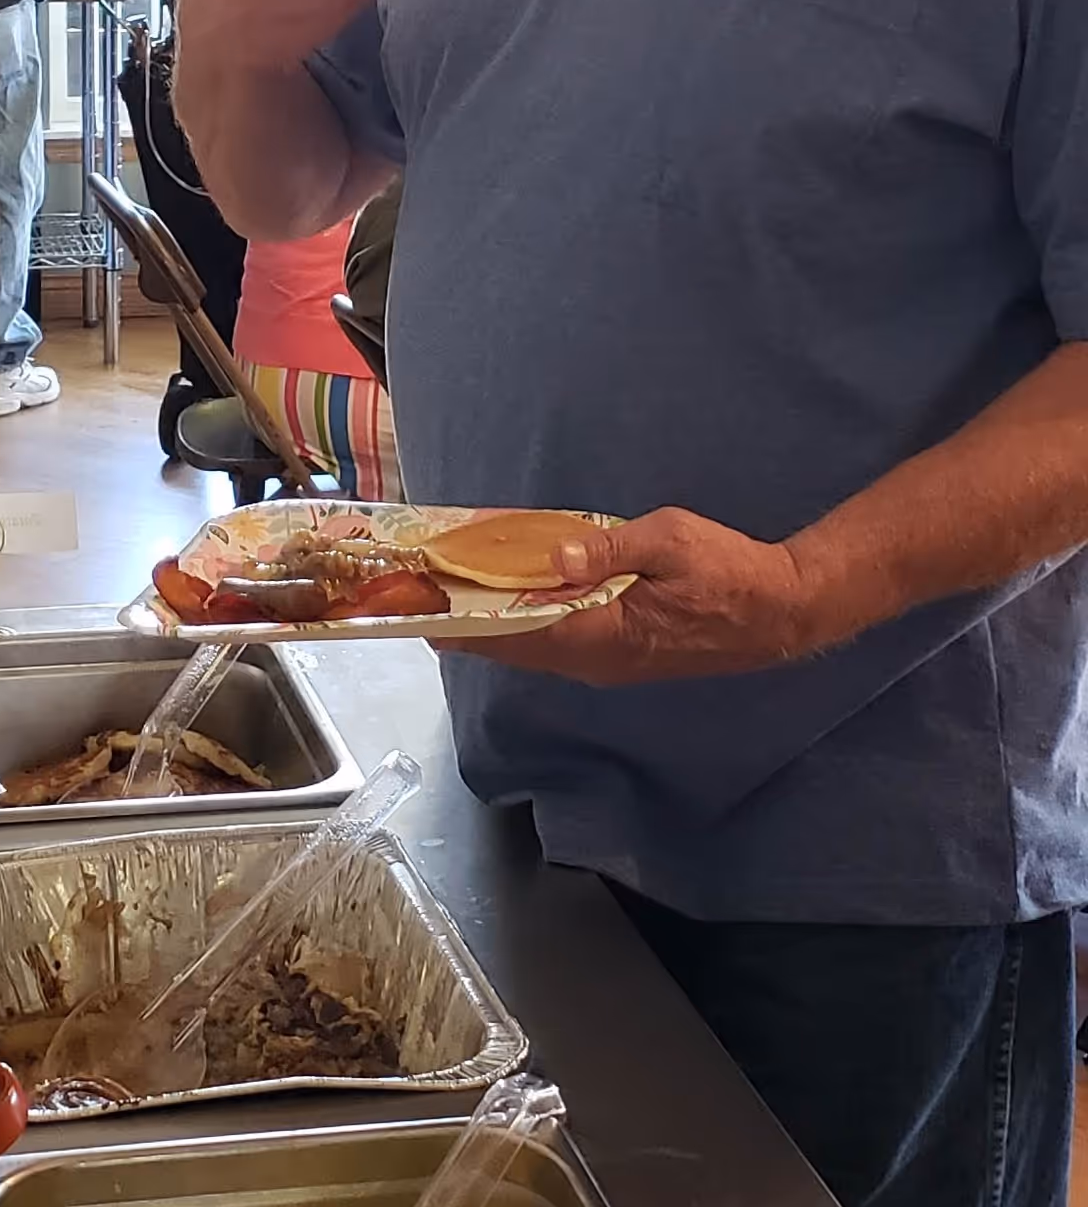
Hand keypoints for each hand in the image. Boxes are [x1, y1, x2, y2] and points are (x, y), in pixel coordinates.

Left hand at [446, 508, 825, 685]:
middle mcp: (599, 661)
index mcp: (605, 635)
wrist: (782, 612)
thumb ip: (611, 549)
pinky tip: (514, 605)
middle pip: (518, 648)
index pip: (520, 634)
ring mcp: (610, 664)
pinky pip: (560, 645)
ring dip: (497, 629)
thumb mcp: (671, 542)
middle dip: (471, 628)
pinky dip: (529, 626)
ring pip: (537, 650)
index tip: (425, 616)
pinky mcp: (623, 656)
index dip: (469, 626)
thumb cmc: (730, 572)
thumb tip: (558, 555)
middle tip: (425, 604)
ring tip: (456, 604)